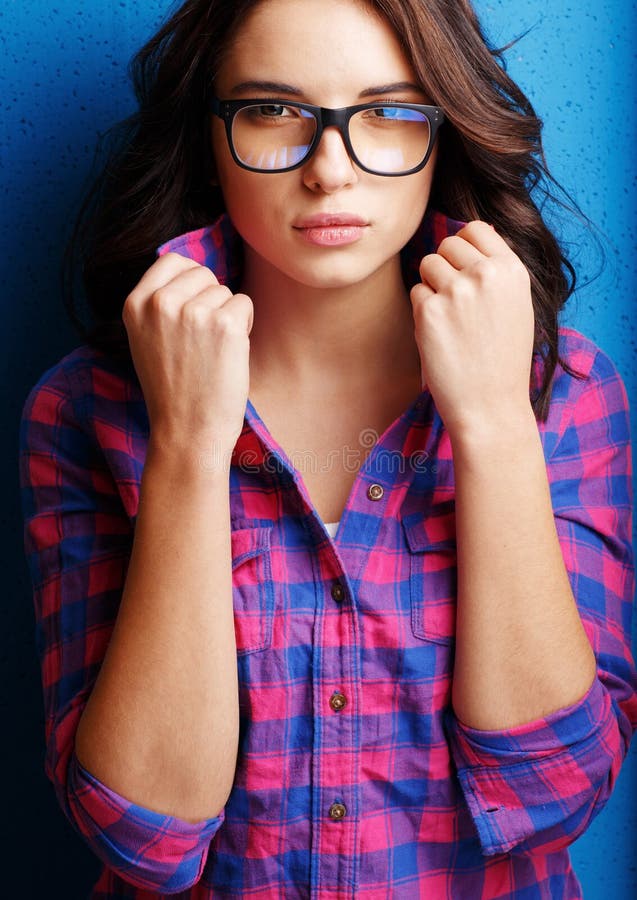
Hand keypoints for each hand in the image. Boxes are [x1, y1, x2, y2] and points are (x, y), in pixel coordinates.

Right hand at [122, 252, 253, 455]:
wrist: (187, 432)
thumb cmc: (172, 390)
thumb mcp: (146, 339)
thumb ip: (158, 305)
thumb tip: (192, 272)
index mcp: (134, 304)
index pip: (172, 260)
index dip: (191, 281)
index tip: (193, 307)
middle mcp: (160, 302)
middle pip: (203, 274)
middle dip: (211, 300)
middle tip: (202, 341)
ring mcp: (192, 311)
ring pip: (226, 291)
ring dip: (227, 317)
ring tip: (211, 353)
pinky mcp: (224, 323)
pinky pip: (244, 305)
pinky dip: (244, 328)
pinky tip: (227, 355)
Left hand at [409, 221, 534, 439]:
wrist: (490, 405)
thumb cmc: (503, 359)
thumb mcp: (516, 305)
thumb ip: (497, 269)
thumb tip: (473, 232)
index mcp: (511, 270)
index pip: (476, 229)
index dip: (464, 246)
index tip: (464, 269)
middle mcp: (485, 274)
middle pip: (447, 244)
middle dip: (445, 266)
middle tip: (456, 301)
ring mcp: (456, 291)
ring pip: (428, 265)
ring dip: (432, 286)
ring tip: (451, 319)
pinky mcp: (429, 311)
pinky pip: (416, 293)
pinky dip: (423, 311)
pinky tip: (442, 335)